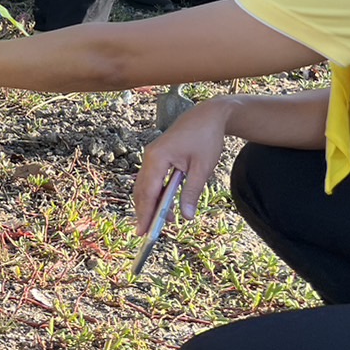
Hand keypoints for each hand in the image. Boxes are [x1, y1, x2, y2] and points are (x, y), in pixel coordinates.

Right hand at [132, 98, 230, 235]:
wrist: (207, 115)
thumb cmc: (206, 138)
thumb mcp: (202, 168)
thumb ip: (192, 192)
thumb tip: (187, 216)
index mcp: (157, 157)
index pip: (148, 191)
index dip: (145, 212)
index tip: (144, 230)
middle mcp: (149, 157)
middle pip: (142, 190)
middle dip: (144, 212)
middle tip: (145, 233)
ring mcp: (151, 156)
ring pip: (145, 186)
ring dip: (150, 204)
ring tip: (158, 223)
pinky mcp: (157, 157)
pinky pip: (151, 179)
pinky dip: (155, 194)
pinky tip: (163, 206)